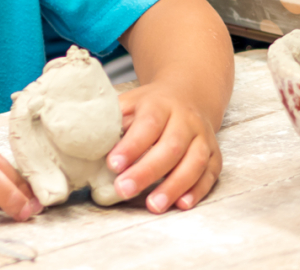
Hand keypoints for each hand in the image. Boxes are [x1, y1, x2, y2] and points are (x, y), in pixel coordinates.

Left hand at [105, 82, 220, 213]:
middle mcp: (186, 120)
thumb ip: (112, 119)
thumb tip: (84, 138)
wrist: (188, 94)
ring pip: (194, 162)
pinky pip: (210, 174)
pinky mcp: (215, 154)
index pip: (147, 125)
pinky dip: (198, 190)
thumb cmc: (150, 105)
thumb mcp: (130, 103)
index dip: (132, 146)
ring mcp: (203, 137)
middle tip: (124, 190)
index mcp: (160, 104)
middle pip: (171, 147)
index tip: (112, 164)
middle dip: (147, 172)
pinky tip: (182, 204)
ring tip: (153, 205)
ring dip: (174, 186)